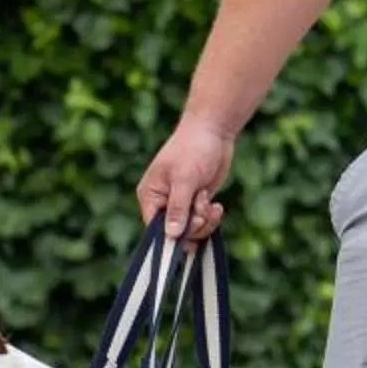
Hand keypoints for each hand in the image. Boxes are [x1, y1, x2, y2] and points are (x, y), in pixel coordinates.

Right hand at [138, 112, 236, 241]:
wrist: (213, 131)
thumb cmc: (193, 148)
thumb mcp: (185, 178)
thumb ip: (178, 208)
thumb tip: (171, 235)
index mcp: (150, 196)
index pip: (154, 229)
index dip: (171, 236)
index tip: (190, 229)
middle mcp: (163, 202)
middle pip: (174, 233)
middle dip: (193, 227)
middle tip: (204, 211)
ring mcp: (181, 203)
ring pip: (191, 230)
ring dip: (204, 221)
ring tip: (211, 205)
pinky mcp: (197, 202)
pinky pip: (202, 222)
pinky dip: (211, 217)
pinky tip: (217, 206)